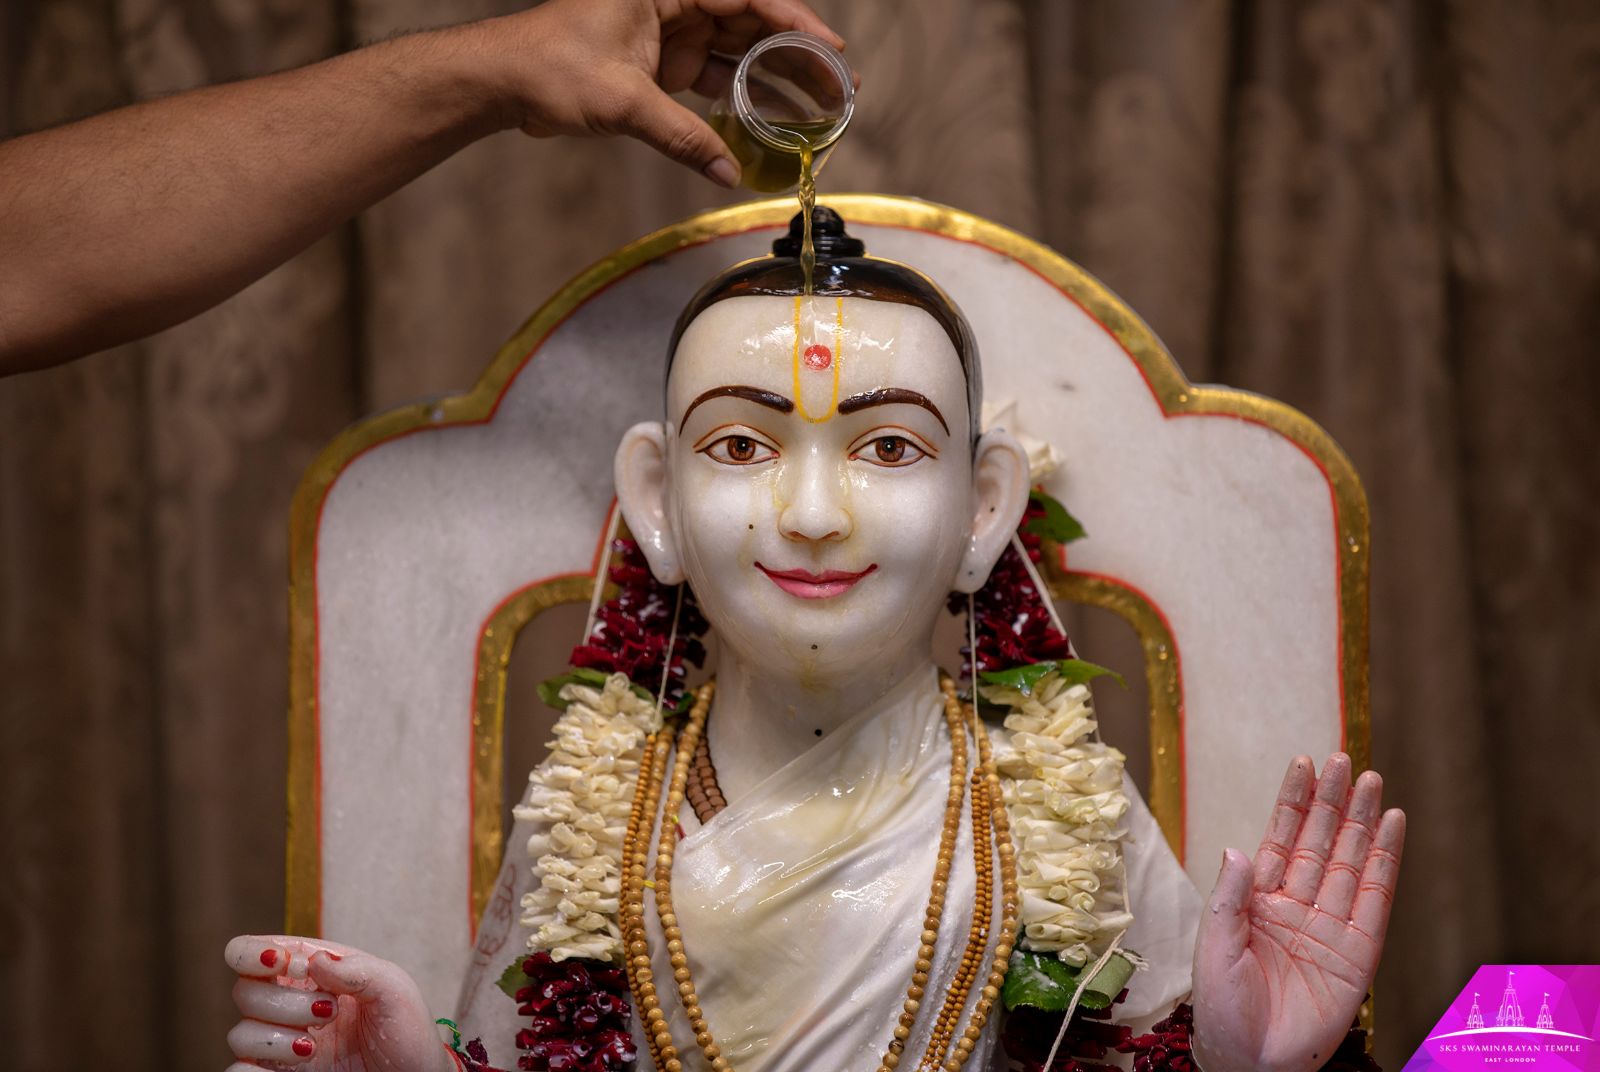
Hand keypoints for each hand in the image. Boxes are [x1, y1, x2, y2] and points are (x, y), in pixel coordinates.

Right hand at [224, 935, 454, 1071]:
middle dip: (283, 1002)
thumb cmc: (406, 1032)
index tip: (285, 964)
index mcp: (312, 970)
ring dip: (276, 1040)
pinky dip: (250, 1071)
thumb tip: (313, 961)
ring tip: (314, 1048)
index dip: (255, 953)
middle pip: (244, 991)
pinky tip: (295, 1065)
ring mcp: (281, 1042)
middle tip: (328, 1011)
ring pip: (240, 1034)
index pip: (253, 950)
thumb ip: (357, 969)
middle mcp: (289, 1003)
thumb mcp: (395, 990)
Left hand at [463, 0, 847, 185]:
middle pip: (749, 24)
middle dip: (794, 54)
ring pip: (735, 54)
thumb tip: (728, 172)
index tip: (829, 48)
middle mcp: (672, 1)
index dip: (793, 20)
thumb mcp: (623, 102)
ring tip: (816, 108)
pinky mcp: (659, 66)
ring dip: (774, 80)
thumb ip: (682, 137)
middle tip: (837, 85)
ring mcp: (668, 34)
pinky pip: (711, 81)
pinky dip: (738, 102)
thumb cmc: (550, 66)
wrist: (505, 83)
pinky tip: (769, 125)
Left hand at [1190, 754, 1404, 1071]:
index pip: (1280, 838)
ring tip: (1373, 781)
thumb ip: (1229, 899)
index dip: (1294, 802)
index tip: (1305, 763)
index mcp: (1257, 900)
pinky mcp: (1359, 953)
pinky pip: (1376, 900)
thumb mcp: (1215, 948)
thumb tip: (1236, 850)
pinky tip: (1393, 828)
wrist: (1251, 1061)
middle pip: (1320, 842)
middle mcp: (1296, 906)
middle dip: (1332, 801)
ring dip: (1362, 822)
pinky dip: (1386, 863)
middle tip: (1346, 759)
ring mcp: (1329, 926)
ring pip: (1350, 862)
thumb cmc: (1223, 1009)